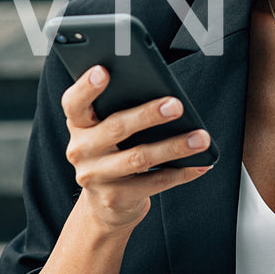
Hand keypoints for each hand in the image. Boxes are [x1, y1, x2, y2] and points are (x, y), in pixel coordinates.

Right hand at [60, 64, 212, 232]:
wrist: (106, 203)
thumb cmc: (113, 152)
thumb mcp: (106, 129)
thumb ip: (120, 109)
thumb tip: (162, 94)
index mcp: (78, 124)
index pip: (74, 102)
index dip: (86, 86)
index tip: (104, 70)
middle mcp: (81, 150)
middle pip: (115, 128)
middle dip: (148, 115)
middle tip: (176, 105)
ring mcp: (96, 176)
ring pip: (139, 158)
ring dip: (174, 146)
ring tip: (201, 138)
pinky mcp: (115, 197)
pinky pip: (154, 183)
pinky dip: (181, 172)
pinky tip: (200, 164)